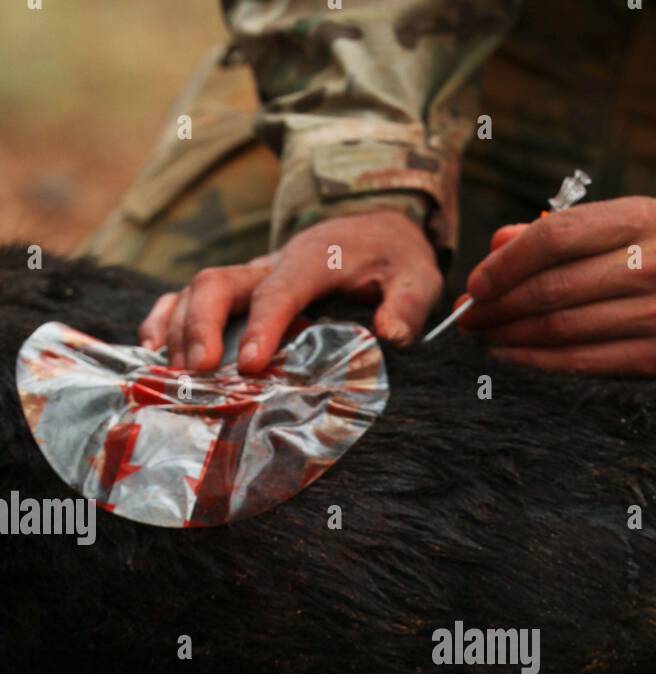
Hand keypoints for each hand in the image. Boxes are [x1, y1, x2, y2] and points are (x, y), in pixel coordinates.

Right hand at [138, 211, 442, 373]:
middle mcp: (270, 264)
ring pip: (195, 289)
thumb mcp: (418, 276)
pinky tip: (152, 352)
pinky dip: (164, 320)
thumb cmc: (394, 259)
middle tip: (198, 373)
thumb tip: (391, 334)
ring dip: (179, 331)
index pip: (281, 290)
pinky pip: (186, 296)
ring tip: (174, 377)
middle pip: (219, 281)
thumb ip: (408, 304)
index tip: (249, 364)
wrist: (374, 228)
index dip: (262, 325)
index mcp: (313, 260)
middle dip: (202, 325)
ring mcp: (248, 275)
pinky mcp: (236, 289)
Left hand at [460, 196, 655, 374]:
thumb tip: (496, 246)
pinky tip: (515, 357)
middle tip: (470, 317)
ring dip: (513, 337)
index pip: (555, 238)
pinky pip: (586, 363)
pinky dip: (540, 363)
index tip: (475, 284)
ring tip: (487, 337)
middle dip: (499, 306)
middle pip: (553, 289)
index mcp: (643, 218)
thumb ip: (559, 232)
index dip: (506, 263)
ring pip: (564, 330)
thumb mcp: (621, 223)